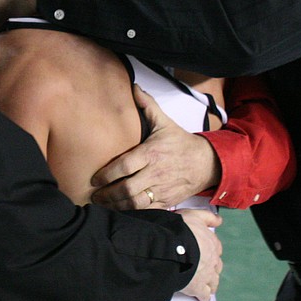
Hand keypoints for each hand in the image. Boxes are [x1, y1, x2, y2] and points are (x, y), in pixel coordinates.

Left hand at [90, 85, 219, 209]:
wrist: (207, 162)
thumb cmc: (180, 142)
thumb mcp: (164, 122)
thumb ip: (147, 106)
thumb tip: (133, 86)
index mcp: (152, 153)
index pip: (126, 165)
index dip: (107, 174)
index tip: (94, 179)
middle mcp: (156, 172)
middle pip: (128, 188)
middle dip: (108, 194)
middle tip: (94, 195)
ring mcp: (162, 189)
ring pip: (136, 203)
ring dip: (117, 206)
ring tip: (102, 205)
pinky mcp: (168, 201)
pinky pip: (148, 211)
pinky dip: (132, 213)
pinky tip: (119, 212)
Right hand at [177, 209, 222, 300]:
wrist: (172, 248)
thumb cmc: (181, 231)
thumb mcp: (194, 216)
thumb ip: (207, 217)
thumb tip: (219, 220)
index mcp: (212, 243)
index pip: (216, 248)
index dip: (211, 251)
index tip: (207, 253)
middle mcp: (212, 259)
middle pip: (217, 266)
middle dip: (213, 268)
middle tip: (206, 270)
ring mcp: (207, 274)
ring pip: (214, 282)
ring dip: (211, 284)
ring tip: (207, 286)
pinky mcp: (198, 287)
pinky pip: (204, 295)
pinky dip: (204, 296)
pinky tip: (202, 298)